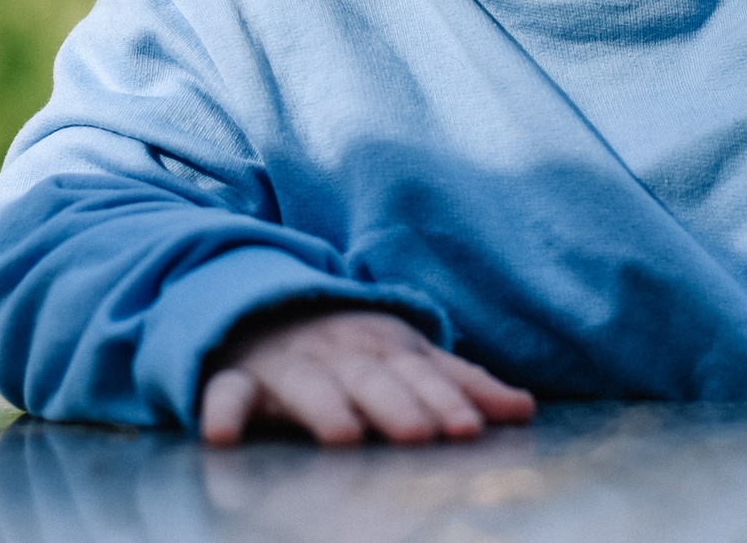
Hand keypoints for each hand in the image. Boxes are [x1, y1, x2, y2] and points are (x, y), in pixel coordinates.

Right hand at [199, 308, 536, 446]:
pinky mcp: (237, 379)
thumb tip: (525, 411)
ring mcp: (286, 365)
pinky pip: (226, 393)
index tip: (470, 428)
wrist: (262, 310)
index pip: (419, 373)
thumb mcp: (405, 354)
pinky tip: (222, 437)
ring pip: (306, 383)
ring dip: (323, 406)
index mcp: (383, 346)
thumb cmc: (349, 348)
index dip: (445, 399)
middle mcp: (337, 353)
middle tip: (420, 434)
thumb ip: (459, 383)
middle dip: (395, 404)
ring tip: (342, 435)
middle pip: (369, 378)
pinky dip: (222, 412)